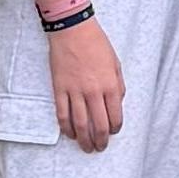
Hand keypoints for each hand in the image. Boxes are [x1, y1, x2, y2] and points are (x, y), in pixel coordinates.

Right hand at [50, 16, 126, 149]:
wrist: (72, 30)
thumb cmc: (96, 43)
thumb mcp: (115, 63)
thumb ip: (118, 85)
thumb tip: (118, 102)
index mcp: (110, 85)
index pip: (115, 116)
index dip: (115, 129)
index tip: (113, 132)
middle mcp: (93, 92)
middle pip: (98, 125)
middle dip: (100, 141)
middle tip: (100, 147)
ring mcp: (75, 92)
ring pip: (80, 124)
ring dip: (84, 140)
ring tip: (86, 147)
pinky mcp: (59, 89)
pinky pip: (62, 115)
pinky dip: (66, 128)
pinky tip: (70, 134)